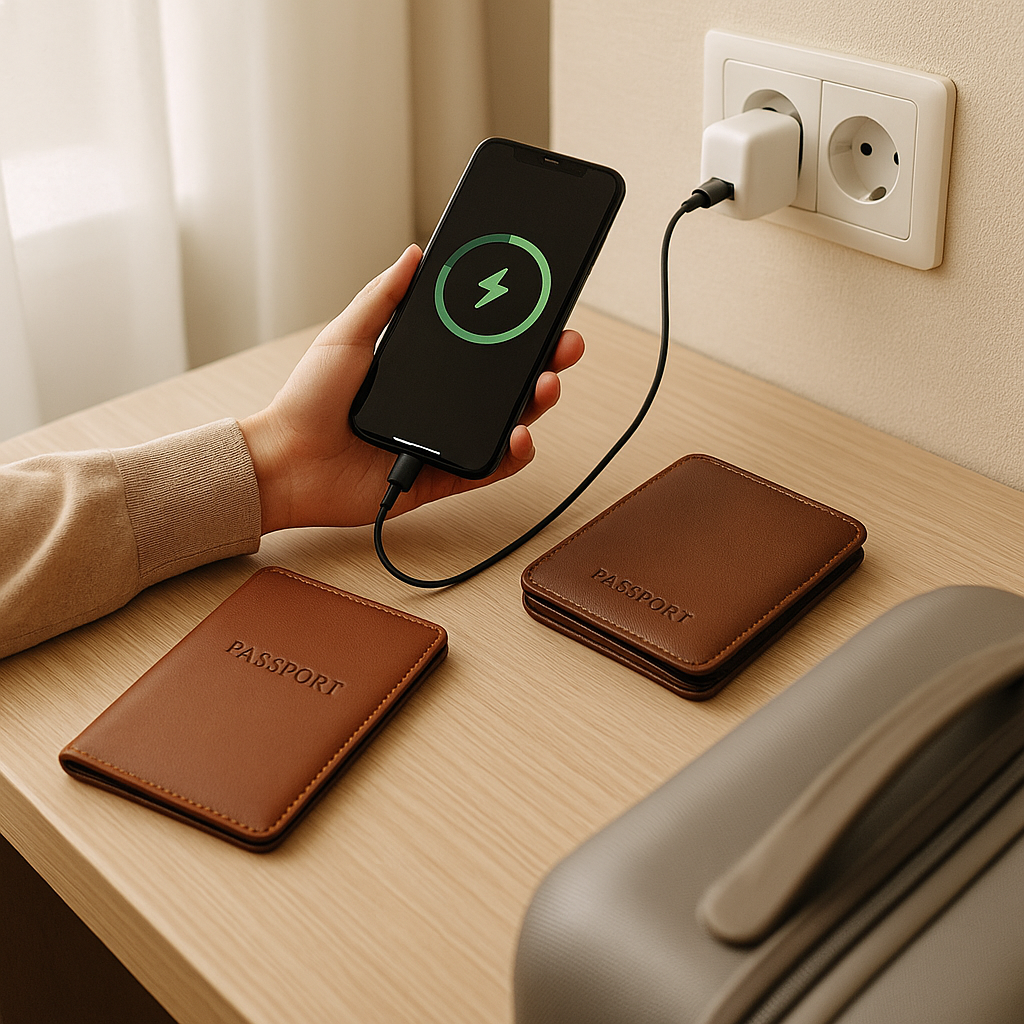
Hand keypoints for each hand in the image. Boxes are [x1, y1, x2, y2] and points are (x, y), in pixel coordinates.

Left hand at [239, 244, 584, 532]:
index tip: (542, 305)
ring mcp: (444, 441)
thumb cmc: (307, 401)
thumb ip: (382, 297)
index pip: (482, 346)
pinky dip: (511, 456)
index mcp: (424, 371)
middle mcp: (440, 405)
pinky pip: (488, 469)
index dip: (516, 329)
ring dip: (536, 404)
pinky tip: (521, 436)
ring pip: (507, 423)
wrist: (285, 461)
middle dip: (544, 362)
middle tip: (565, 343)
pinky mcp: (441, 479)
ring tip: (548, 383)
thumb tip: (415, 254)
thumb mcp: (346, 336)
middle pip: (507, 383)